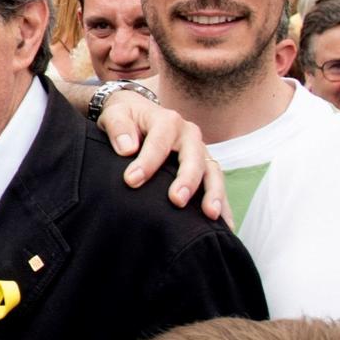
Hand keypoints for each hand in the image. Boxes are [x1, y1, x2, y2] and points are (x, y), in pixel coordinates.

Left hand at [97, 91, 232, 228]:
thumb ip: (118, 128)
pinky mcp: (203, 166)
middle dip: (187, 179)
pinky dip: (222, 203)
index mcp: (167, 121)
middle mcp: (188, 134)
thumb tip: (127, 148)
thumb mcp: (114, 115)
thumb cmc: (125, 118)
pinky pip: (216, 184)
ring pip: (212, 171)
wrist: (138, 114)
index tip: (131, 181)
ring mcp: (199, 150)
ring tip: (211, 215)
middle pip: (194, 157)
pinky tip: (225, 225)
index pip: (159, 143)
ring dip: (213, 193)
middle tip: (177, 200)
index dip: (147, 163)